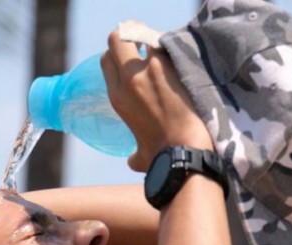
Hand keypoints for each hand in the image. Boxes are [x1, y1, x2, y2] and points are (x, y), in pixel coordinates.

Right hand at [100, 30, 212, 171]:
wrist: (185, 152)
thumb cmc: (163, 158)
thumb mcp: (140, 156)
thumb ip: (134, 155)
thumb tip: (133, 161)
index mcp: (117, 97)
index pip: (106, 60)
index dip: (117, 54)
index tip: (131, 55)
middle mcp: (128, 80)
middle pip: (117, 39)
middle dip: (129, 35)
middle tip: (145, 41)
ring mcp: (149, 70)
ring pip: (141, 35)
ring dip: (152, 38)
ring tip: (165, 47)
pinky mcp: (170, 66)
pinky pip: (165, 43)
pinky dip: (172, 45)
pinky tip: (182, 54)